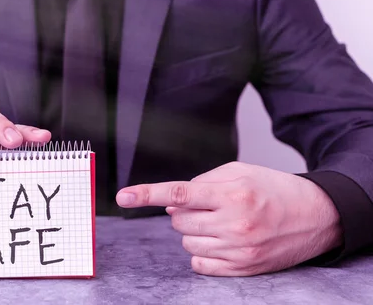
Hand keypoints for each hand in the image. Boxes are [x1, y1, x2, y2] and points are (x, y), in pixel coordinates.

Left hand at [116, 162, 342, 275]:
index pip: (179, 194)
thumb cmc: (273, 188)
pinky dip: (203, 252)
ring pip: (187, 243)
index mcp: (232, 193)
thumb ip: (203, 182)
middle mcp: (235, 223)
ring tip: (221, 222)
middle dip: (185, 213)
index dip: (147, 194)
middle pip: (178, 221)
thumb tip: (172, 203)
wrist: (316, 216)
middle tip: (209, 206)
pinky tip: (222, 241)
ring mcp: (239, 250)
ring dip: (194, 232)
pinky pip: (200, 264)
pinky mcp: (244, 269)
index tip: (123, 196)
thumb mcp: (240, 171)